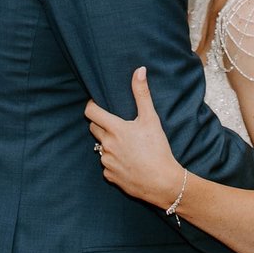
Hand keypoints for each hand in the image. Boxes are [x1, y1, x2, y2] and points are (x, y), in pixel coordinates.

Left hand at [84, 67, 184, 209]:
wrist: (162, 182)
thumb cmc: (158, 149)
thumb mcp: (151, 119)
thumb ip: (142, 94)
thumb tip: (139, 70)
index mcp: (114, 129)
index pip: (91, 112)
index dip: (91, 105)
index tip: (97, 103)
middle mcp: (106, 145)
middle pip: (94, 128)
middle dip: (101, 124)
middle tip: (117, 123)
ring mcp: (106, 162)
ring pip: (101, 147)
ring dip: (109, 143)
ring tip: (127, 145)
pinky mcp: (110, 176)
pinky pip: (107, 165)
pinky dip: (114, 161)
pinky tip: (128, 161)